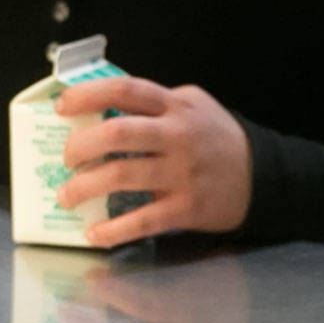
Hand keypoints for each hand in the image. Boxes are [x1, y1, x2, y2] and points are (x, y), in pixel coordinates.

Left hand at [56, 77, 250, 247]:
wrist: (262, 176)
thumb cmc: (218, 139)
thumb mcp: (194, 106)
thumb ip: (156, 104)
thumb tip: (103, 108)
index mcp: (177, 106)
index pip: (126, 90)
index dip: (87, 95)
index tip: (61, 106)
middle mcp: (178, 136)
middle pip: (117, 133)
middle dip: (80, 146)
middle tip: (67, 158)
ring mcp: (183, 173)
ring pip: (121, 176)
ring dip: (84, 187)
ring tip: (67, 196)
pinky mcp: (187, 207)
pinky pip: (142, 220)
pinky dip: (113, 230)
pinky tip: (94, 233)